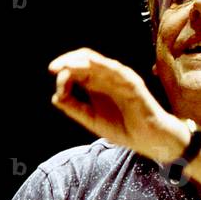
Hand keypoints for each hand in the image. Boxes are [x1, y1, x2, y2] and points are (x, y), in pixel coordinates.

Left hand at [48, 48, 186, 163]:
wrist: (146, 139)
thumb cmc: (122, 128)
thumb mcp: (91, 119)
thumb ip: (74, 108)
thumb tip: (55, 97)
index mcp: (95, 84)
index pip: (76, 70)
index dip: (64, 77)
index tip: (59, 93)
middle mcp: (106, 78)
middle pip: (85, 60)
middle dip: (67, 62)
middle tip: (53, 69)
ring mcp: (120, 79)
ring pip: (99, 63)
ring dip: (81, 62)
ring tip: (66, 65)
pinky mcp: (132, 83)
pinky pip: (117, 71)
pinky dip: (104, 66)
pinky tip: (92, 65)